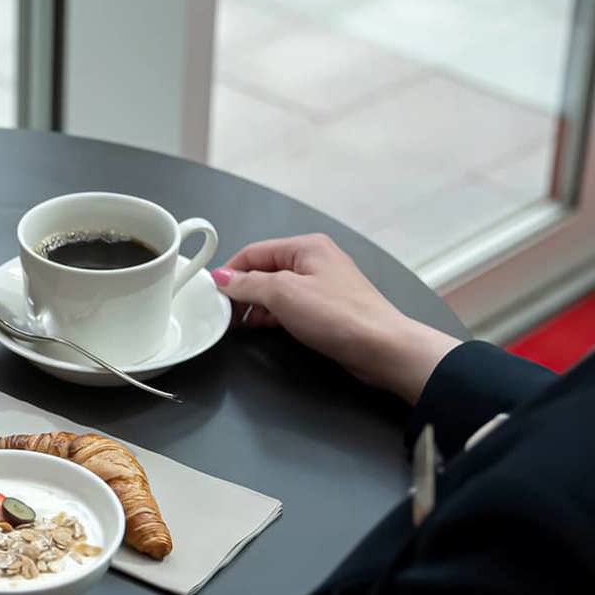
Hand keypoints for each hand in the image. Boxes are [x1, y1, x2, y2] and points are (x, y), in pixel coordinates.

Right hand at [211, 233, 458, 402]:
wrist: (383, 348)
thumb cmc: (337, 316)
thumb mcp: (283, 294)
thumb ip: (248, 284)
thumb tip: (220, 278)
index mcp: (306, 246)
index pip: (253, 251)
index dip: (229, 272)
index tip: (210, 294)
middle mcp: (314, 259)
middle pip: (264, 269)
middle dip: (242, 290)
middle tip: (223, 312)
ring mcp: (322, 284)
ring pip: (275, 289)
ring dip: (256, 304)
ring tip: (239, 323)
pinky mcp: (326, 308)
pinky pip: (290, 304)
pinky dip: (272, 314)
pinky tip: (261, 327)